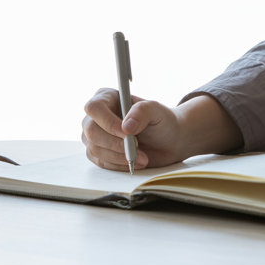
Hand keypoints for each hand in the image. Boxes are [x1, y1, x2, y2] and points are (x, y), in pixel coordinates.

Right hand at [81, 90, 241, 170]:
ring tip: (142, 158)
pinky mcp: (101, 153)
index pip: (93, 107)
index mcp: (108, 98)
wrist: (175, 139)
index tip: (125, 132)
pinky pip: (100, 163)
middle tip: (137, 152)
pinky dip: (117, 166)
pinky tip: (136, 162)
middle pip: (90, 131)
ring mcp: (96, 135)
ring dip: (117, 158)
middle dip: (114, 145)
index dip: (106, 121)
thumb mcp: (159, 112)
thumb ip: (143, 112)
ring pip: (94, 150)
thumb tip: (126, 125)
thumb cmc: (168, 121)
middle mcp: (98, 116)